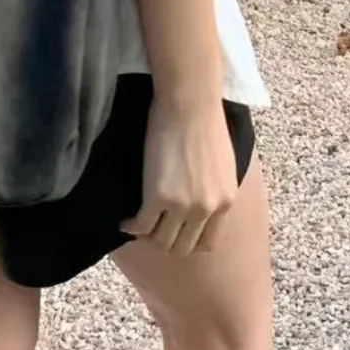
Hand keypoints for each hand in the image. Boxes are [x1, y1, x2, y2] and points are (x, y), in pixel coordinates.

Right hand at [120, 93, 238, 256]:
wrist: (189, 102)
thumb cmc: (204, 121)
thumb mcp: (223, 164)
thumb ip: (214, 189)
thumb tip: (199, 200)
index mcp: (225, 201)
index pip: (208, 242)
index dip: (188, 242)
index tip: (174, 233)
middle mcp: (206, 209)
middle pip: (183, 247)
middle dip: (166, 242)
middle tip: (151, 230)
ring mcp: (182, 206)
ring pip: (161, 242)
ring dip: (148, 237)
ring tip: (137, 225)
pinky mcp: (158, 197)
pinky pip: (141, 226)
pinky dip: (131, 228)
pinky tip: (124, 222)